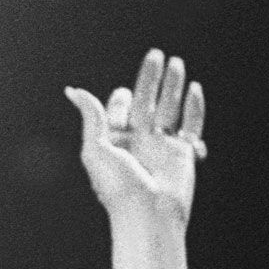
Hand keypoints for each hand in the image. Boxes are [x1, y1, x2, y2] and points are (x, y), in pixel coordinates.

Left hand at [64, 50, 208, 226]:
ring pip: (169, 107)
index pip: (120, 110)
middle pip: (147, 101)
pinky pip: (191, 125)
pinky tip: (195, 89)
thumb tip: (73, 90)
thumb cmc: (118, 186)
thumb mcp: (95, 148)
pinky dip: (194, 108)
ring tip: (176, 62)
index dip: (121, 99)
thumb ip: (91, 116)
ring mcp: (162, 146)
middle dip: (151, 78)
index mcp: (115, 141)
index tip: (124, 96)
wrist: (148, 214)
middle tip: (156, 54)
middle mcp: (139, 142)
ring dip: (173, 85)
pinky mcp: (183, 154)